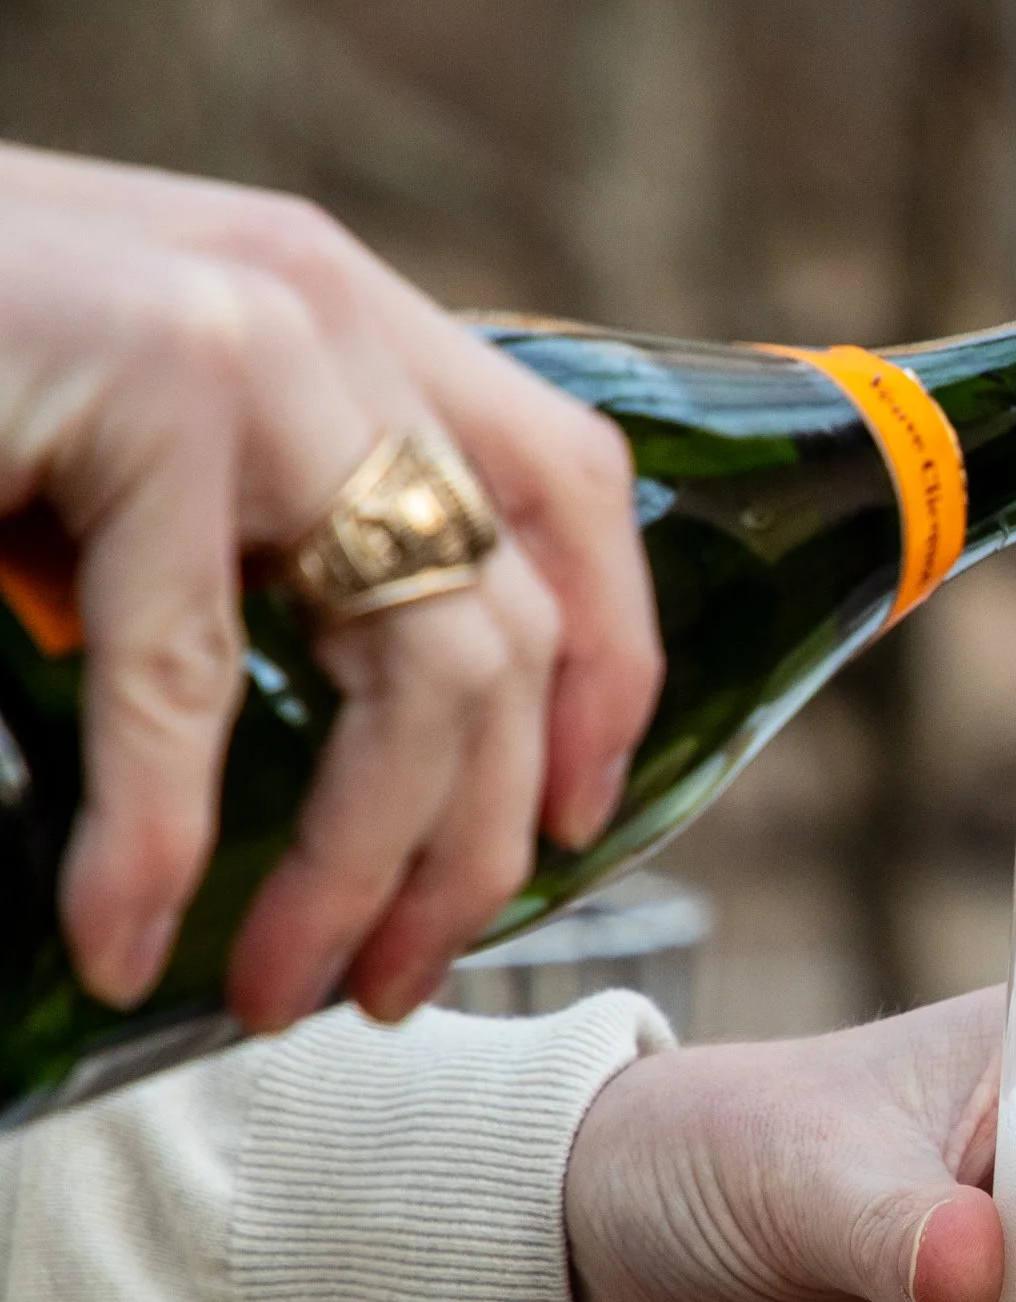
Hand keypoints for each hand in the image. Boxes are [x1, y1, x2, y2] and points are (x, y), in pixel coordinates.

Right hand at [0, 142, 661, 1027]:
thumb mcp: (126, 446)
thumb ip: (248, 533)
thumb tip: (353, 755)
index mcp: (341, 310)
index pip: (568, 487)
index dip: (607, 670)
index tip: (573, 829)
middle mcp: (325, 309)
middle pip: (513, 619)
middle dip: (473, 841)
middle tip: (393, 980)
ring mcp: (252, 340)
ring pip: (416, 666)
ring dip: (359, 868)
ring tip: (287, 992)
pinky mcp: (150, 387)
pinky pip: (189, 677)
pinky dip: (155, 840)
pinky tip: (121, 939)